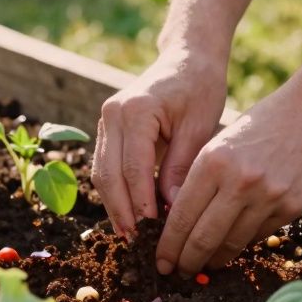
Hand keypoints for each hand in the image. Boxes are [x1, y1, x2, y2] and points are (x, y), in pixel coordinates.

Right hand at [91, 50, 227, 235]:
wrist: (188, 58)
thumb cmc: (200, 88)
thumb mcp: (199, 126)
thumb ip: (181, 167)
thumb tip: (171, 210)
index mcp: (136, 110)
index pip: (132, 167)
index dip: (140, 203)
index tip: (153, 232)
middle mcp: (112, 114)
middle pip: (108, 174)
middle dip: (122, 212)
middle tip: (138, 243)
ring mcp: (106, 120)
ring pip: (101, 173)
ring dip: (115, 206)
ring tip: (132, 236)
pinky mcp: (108, 128)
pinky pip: (106, 166)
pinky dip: (116, 192)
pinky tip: (131, 215)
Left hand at [155, 76, 301, 275]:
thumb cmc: (260, 123)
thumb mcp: (220, 143)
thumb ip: (199, 180)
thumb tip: (177, 223)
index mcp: (214, 161)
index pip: (182, 216)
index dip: (168, 245)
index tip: (161, 260)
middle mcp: (240, 182)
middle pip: (203, 238)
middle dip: (186, 261)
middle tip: (177, 272)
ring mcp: (270, 197)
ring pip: (232, 244)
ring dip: (214, 259)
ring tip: (203, 264)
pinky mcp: (293, 207)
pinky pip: (258, 236)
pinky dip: (241, 244)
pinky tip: (231, 246)